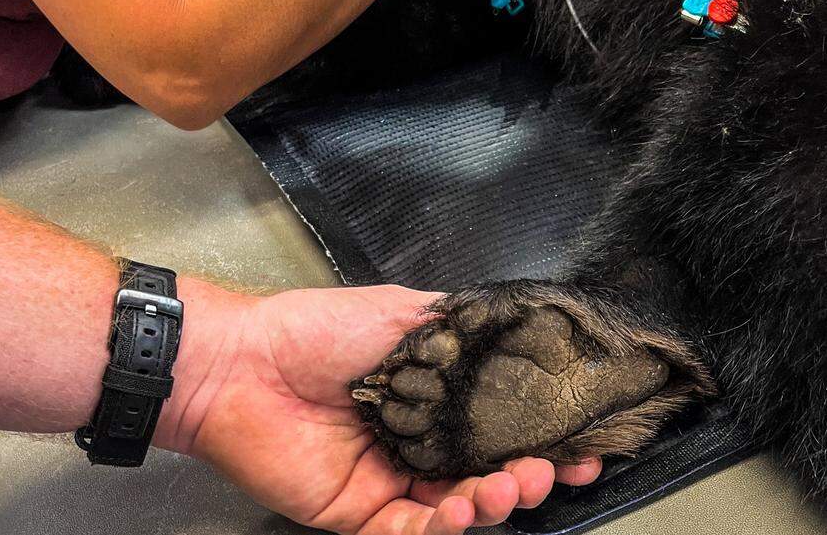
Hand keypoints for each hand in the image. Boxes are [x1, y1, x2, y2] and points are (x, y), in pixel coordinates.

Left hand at [156, 283, 601, 533]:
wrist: (244, 361)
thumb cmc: (317, 330)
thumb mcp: (404, 313)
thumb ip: (462, 328)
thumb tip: (520, 325)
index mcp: (437, 401)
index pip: (504, 429)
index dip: (545, 440)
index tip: (582, 445)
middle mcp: (421, 445)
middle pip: (490, 477)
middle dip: (527, 479)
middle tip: (545, 472)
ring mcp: (392, 483)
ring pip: (457, 511)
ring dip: (488, 505)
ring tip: (499, 488)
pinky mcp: (359, 514)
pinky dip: (436, 530)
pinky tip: (454, 510)